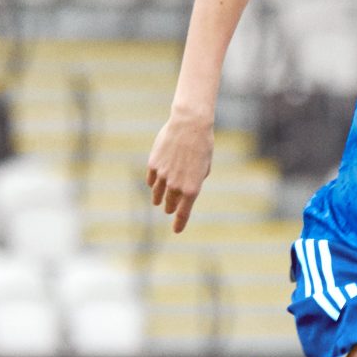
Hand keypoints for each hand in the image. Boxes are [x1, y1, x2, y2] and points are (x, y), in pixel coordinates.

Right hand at [147, 111, 213, 233]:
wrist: (189, 125)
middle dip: (170, 208)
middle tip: (169, 210)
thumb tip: (186, 187)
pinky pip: (151, 180)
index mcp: (192, 189)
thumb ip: (196, 180)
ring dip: (158, 198)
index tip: (176, 230)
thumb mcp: (205, 166)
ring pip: (157, 193)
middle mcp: (176, 185)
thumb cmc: (202, 145)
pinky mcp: (153, 165)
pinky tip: (154, 184)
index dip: (179, 223)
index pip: (183, 213)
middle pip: (170, 204)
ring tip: (157, 201)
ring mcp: (163, 176)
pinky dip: (153, 183)